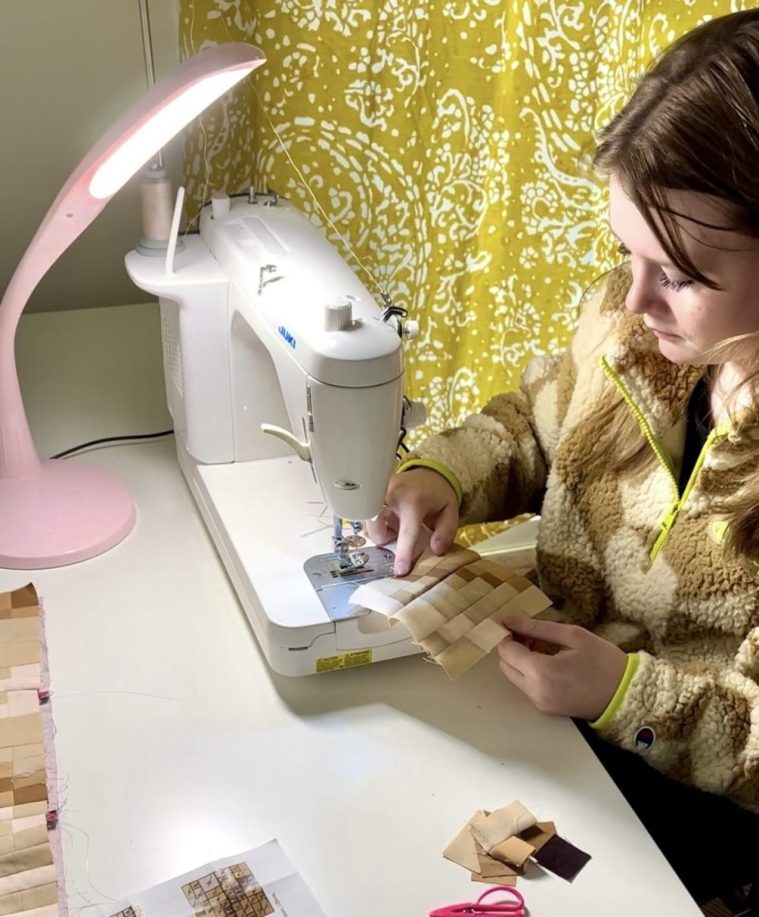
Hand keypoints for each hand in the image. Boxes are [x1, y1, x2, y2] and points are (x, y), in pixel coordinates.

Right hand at [364, 468, 458, 575]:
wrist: (425, 474)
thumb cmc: (437, 496)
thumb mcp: (450, 512)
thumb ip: (446, 532)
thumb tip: (435, 550)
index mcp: (414, 501)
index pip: (407, 532)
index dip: (404, 552)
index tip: (400, 570)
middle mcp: (392, 494)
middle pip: (376, 527)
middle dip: (384, 539)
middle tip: (397, 535)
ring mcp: (378, 492)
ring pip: (369, 523)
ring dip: (381, 531)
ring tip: (396, 524)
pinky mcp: (371, 493)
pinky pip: (367, 516)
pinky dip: (377, 523)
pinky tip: (390, 518)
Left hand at [497, 616, 626, 719]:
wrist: (627, 695)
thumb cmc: (603, 661)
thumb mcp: (572, 636)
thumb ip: (537, 628)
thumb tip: (510, 620)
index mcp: (541, 672)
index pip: (506, 651)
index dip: (507, 635)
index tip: (516, 624)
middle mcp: (535, 691)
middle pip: (505, 666)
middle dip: (512, 648)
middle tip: (531, 635)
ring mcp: (540, 703)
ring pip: (514, 677)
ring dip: (520, 661)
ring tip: (543, 647)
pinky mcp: (546, 709)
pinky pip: (527, 687)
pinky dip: (530, 673)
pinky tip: (549, 662)